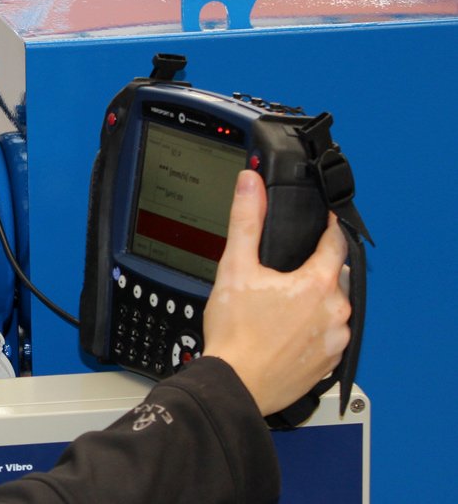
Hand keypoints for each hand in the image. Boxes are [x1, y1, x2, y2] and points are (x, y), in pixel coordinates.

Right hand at [202, 170, 350, 415]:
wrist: (235, 384)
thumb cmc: (235, 335)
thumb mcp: (235, 268)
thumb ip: (246, 221)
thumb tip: (250, 185)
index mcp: (317, 284)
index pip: (335, 244)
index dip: (327, 230)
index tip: (323, 224)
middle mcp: (335, 312)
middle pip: (332, 278)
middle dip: (312, 272)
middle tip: (283, 277)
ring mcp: (335, 340)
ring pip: (331, 308)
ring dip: (313, 303)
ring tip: (280, 309)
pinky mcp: (328, 363)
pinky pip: (327, 337)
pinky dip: (311, 331)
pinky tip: (285, 333)